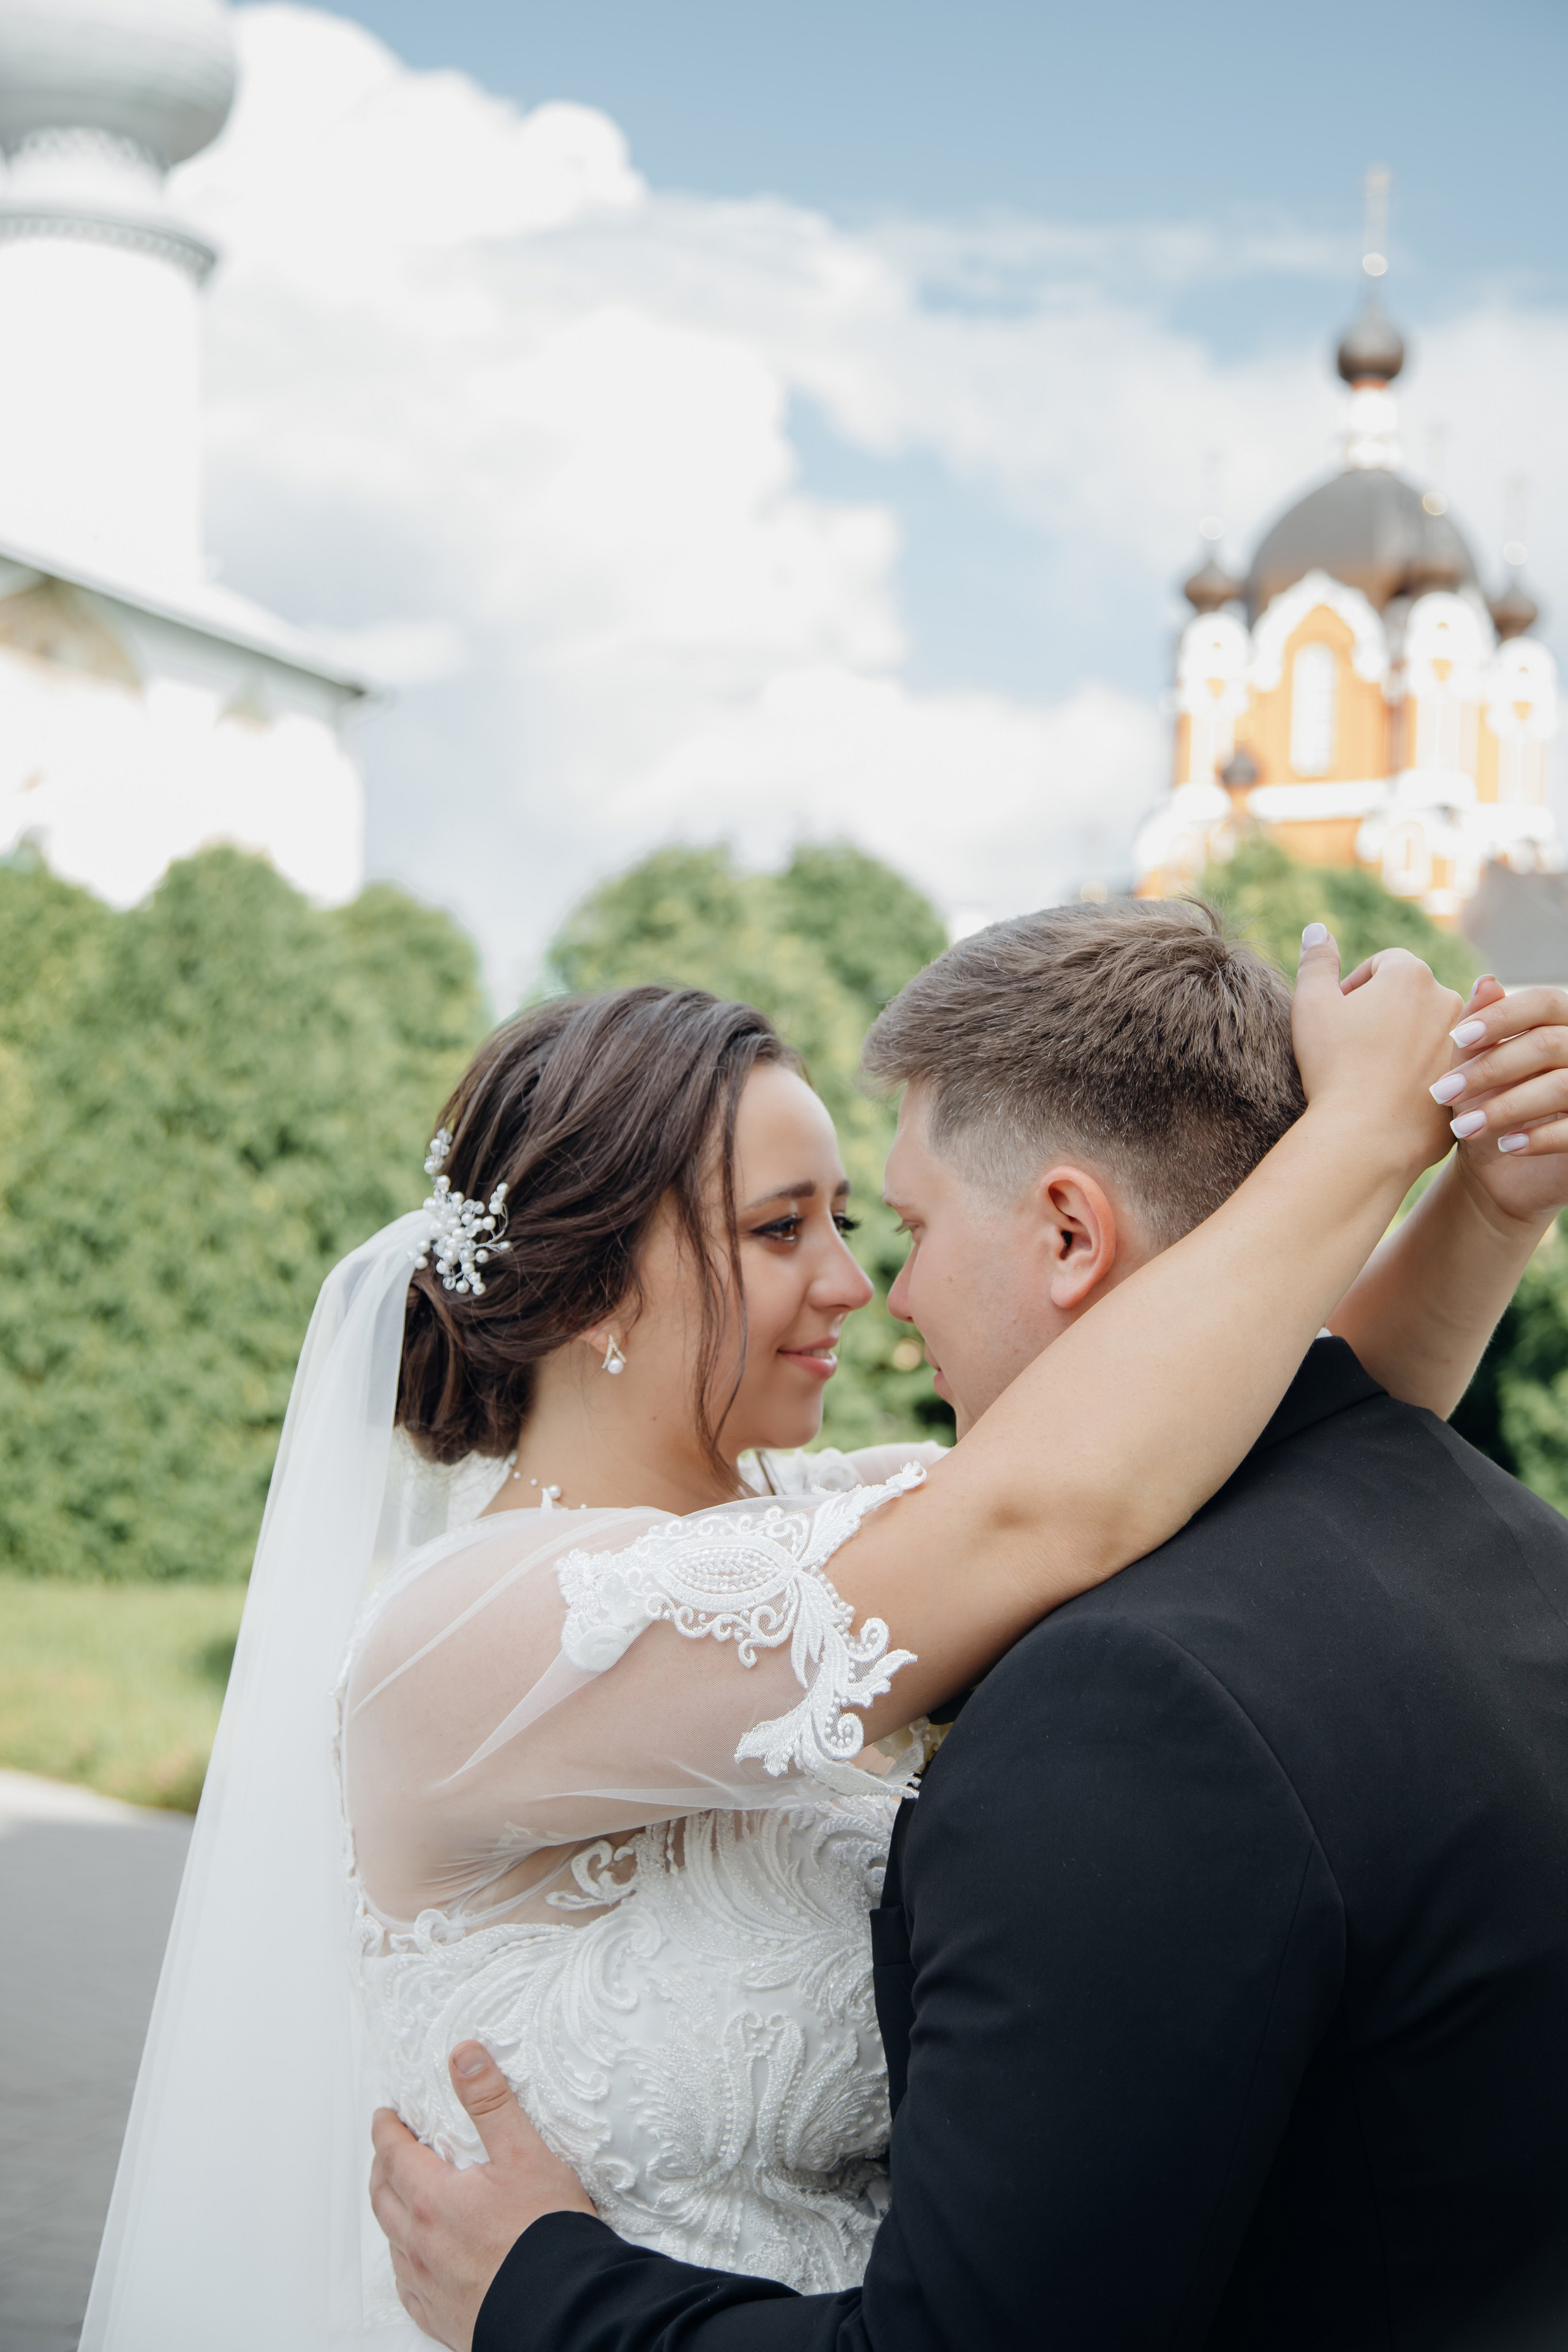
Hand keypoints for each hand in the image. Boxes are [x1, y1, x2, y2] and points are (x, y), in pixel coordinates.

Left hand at [369, 2043, 594, 2350]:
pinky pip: (409, 2289)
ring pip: (393, 2243)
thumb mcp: (524, 2153)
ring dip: (390, 2214)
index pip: (394, 2153)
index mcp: (433, 2199)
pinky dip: (405, 2264)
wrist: (563, 2308)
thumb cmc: (545, 2235)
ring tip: (399, 2200)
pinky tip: (416, 2263)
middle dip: (381, 2168)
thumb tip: (464, 2058)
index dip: (386, 2129)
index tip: (385, 2116)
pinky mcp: (443, 2316)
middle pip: (383, 2198)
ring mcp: (429, 2284)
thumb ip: (490, 2102)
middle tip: (387, 2151)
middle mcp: (421, 2244)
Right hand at [1292, 926, 1461, 1183]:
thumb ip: (1316, 961)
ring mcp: (1464, 1041)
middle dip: (1385, 1011)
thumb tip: (1317, 929)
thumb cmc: (1334, 1067)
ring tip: (1375, 1072)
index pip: (1383, 964)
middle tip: (1354, 1046)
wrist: (1366, 1135)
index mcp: (1411, 974)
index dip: (1355, 987)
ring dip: (1407, 1040)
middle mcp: (1448, 999)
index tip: (1339, 1018)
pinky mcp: (1469, 1078)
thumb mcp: (1311, 1005)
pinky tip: (1396, 1092)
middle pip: (1412, 994)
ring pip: (1431, 1029)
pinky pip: (1444, 1065)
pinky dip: (1425, 1072)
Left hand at [1424, 976, 1567, 1226]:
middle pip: (1548, 1044)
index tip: (1457, 1038)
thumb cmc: (1485, 1102)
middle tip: (1443, 1092)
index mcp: (1561, 1022)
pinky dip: (1539, 1137)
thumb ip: (1480, 1024)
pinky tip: (1507, 1145)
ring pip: (1561, 1086)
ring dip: (1506, 1107)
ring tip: (1463, 1127)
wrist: (1500, 1168)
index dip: (1502, 1017)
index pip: (1544, 1002)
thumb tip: (1486, 981)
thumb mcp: (1473, 1065)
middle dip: (1491, 1069)